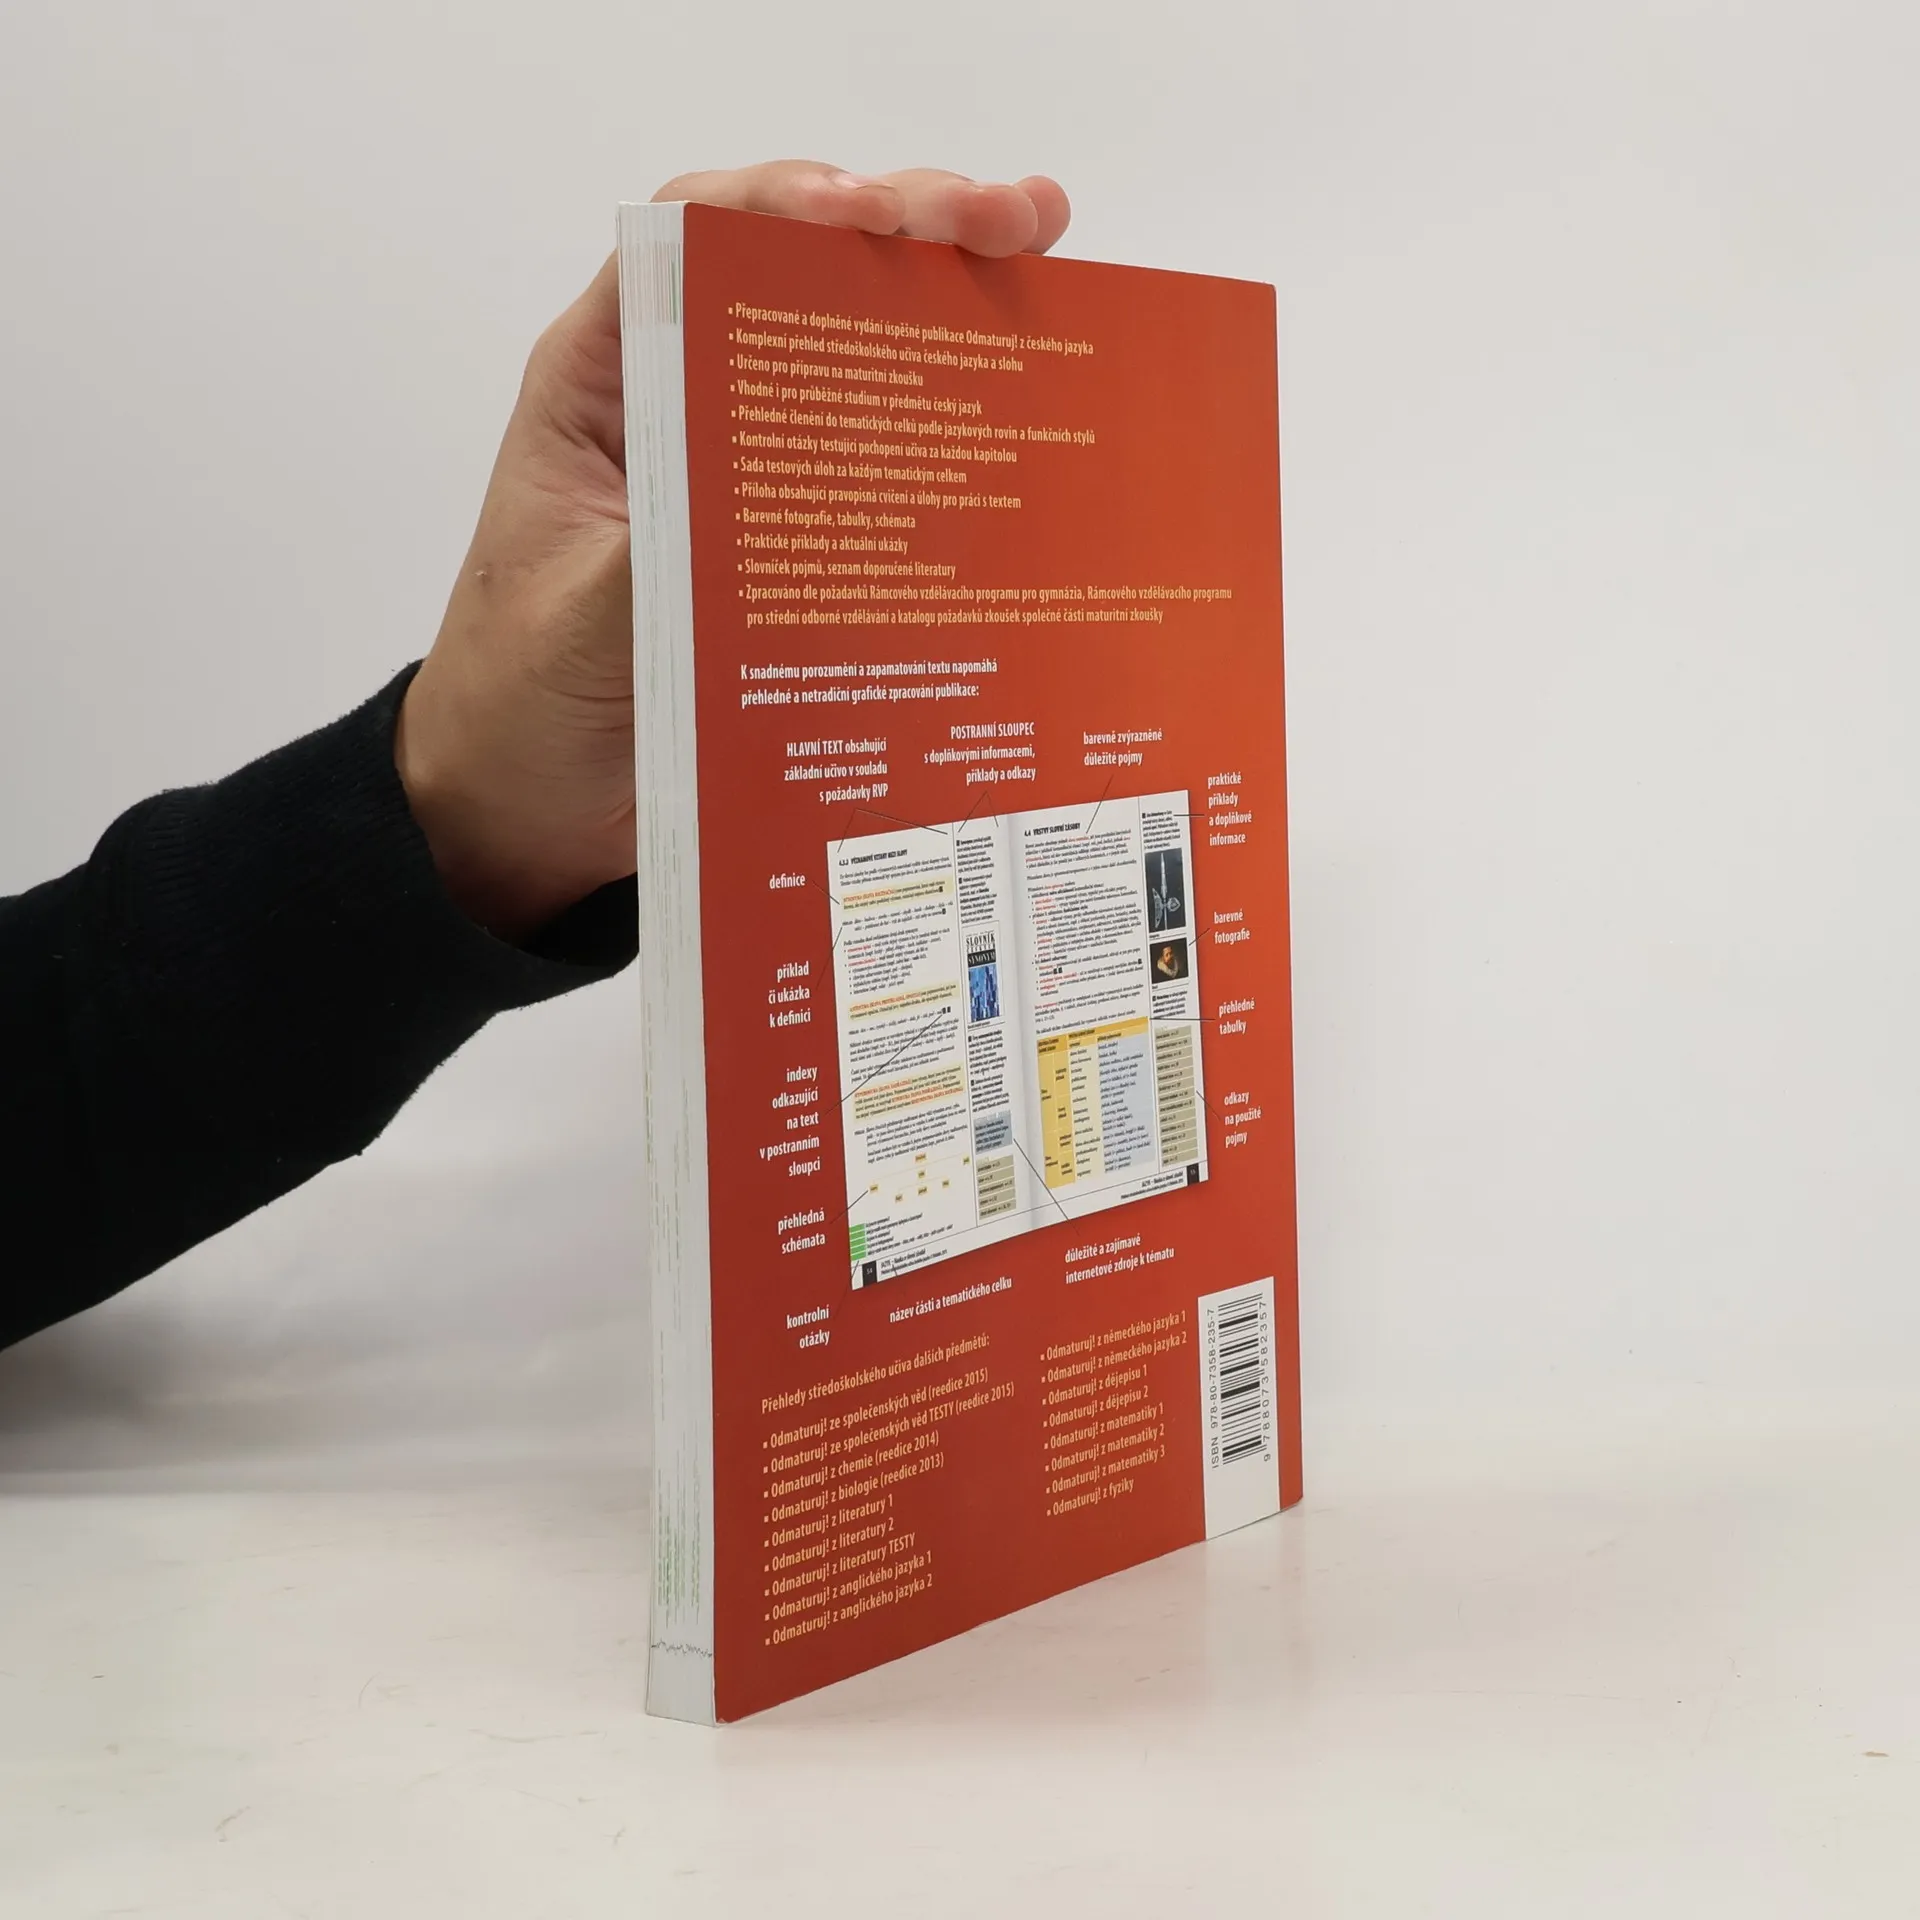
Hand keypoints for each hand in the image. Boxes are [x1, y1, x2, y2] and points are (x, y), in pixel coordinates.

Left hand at [395, 162, 1071, 939]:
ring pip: (854, 351)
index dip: (784, 206)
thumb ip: (666, 558)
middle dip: (905, 229)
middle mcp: (684, 405)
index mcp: (606, 388)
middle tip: (1008, 222)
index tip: (870, 215)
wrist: (524, 804)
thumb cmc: (519, 702)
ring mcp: (746, 469)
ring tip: (1042, 257)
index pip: (693, 244)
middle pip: (797, 275)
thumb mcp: (583, 629)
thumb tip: (779, 506)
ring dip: (947, 299)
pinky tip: (1025, 392)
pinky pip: (880, 458)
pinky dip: (950, 415)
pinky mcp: (794, 539)